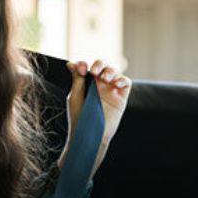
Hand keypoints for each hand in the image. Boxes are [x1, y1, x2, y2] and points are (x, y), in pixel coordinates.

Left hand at [62, 59, 131, 176]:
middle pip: (103, 65)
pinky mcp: (121, 97)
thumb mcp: (75, 96)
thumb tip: (71, 63)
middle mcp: (99, 85)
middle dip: (100, 64)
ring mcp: (110, 90)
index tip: (80, 69)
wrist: (89, 134)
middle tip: (94, 71)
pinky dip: (122, 79)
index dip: (84, 64)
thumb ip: (77, 80)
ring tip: (105, 78)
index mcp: (86, 83)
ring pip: (115, 71)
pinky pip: (126, 82)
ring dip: (110, 70)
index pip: (88, 67)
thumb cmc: (79, 117)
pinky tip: (115, 83)